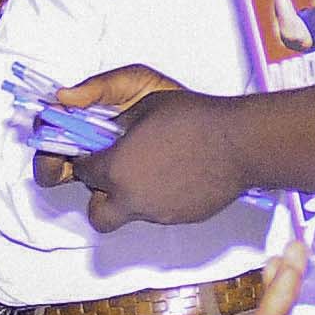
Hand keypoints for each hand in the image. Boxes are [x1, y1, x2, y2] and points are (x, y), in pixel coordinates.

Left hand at [54, 75, 242, 228]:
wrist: (241, 142)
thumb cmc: (194, 116)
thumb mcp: (143, 96)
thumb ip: (105, 104)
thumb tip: (74, 107)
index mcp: (115, 168)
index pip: (82, 172)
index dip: (87, 160)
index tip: (95, 151)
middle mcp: (131, 197)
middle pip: (97, 212)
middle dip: (99, 196)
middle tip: (114, 175)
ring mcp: (156, 212)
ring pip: (128, 214)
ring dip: (130, 197)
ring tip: (152, 170)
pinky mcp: (179, 218)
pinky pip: (158, 213)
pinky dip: (160, 199)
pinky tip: (177, 175)